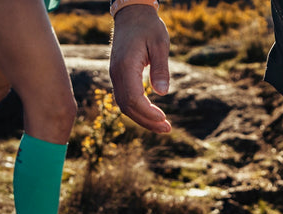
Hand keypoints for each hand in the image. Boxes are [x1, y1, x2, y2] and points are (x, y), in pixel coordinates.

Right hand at [109, 5, 171, 133]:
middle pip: (127, 106)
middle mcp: (116, 73)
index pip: (132, 98)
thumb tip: (163, 92)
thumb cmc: (148, 26)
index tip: (163, 119)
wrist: (132, 14)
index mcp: (125, 66)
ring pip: (124, 105)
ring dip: (142, 118)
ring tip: (162, 126)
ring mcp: (115, 76)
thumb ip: (161, 68)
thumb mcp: (160, 44)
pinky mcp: (119, 76)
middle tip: (167, 129)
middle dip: (146, 121)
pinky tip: (152, 115)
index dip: (147, 112)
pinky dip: (138, 110)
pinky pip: (125, 99)